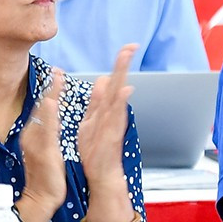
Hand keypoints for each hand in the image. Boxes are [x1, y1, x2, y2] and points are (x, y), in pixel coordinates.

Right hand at [16, 68, 66, 221]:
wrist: (40, 198)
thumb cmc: (45, 175)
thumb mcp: (45, 150)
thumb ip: (46, 134)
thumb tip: (48, 122)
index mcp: (35, 133)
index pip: (44, 108)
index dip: (50, 90)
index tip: (57, 73)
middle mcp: (33, 134)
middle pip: (42, 106)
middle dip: (50, 86)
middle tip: (57, 68)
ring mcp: (37, 142)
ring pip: (44, 114)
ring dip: (51, 94)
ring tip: (57, 78)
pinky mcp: (43, 150)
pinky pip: (47, 131)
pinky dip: (49, 116)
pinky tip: (52, 103)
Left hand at [76, 45, 136, 187]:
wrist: (101, 174)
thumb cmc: (96, 150)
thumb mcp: (92, 121)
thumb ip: (97, 102)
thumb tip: (103, 80)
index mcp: (104, 109)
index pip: (112, 82)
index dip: (118, 65)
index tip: (127, 48)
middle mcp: (111, 114)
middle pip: (118, 85)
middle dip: (123, 65)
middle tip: (131, 47)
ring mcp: (113, 124)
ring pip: (119, 97)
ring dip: (123, 78)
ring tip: (127, 60)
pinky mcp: (112, 135)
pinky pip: (116, 116)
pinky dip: (120, 103)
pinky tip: (125, 90)